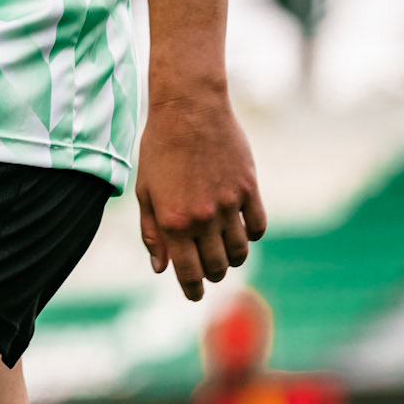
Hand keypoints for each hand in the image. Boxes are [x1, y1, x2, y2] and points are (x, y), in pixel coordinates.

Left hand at [135, 90, 265, 300]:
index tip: (193, 294)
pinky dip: (251, 234)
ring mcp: (229, 204)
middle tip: (207, 269)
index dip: (191, 289)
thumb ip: (152, 232)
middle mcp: (203, 218)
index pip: (188, 273)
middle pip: (217, 266)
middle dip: (211, 274)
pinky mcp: (249, 189)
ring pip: (240, 251)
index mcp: (174, 222)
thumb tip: (160, 268)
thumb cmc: (160, 149)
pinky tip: (241, 229)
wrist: (189, 109)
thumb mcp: (145, 191)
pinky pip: (258, 227)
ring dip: (232, 258)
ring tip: (223, 251)